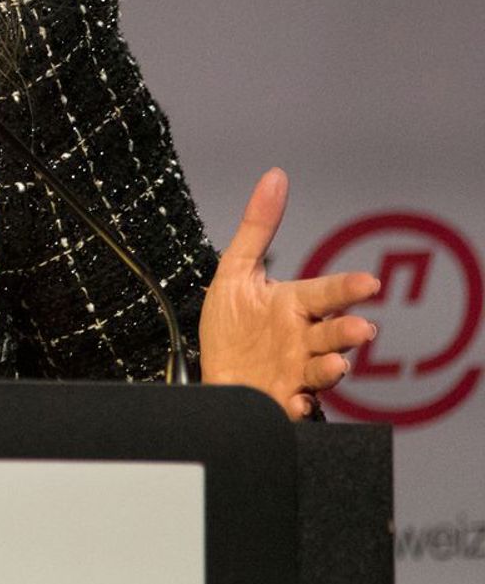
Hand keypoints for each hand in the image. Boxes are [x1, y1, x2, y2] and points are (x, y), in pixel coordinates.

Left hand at [199, 169, 380, 419]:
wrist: (215, 377)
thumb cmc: (232, 328)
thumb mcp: (236, 272)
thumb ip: (257, 228)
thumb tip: (274, 178)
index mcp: (294, 307)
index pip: (327, 293)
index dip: (347, 288)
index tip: (368, 284)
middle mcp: (302, 340)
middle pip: (332, 334)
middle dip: (346, 332)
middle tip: (359, 330)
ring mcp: (296, 372)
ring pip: (322, 370)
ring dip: (332, 369)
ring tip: (336, 365)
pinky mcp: (282, 400)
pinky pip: (296, 405)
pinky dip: (299, 405)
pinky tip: (297, 401)